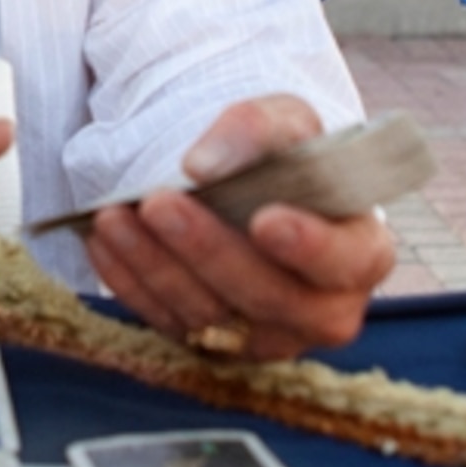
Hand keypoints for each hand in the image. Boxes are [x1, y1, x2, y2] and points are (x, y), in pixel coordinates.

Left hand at [84, 95, 397, 362]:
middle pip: (269, 297)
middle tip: (160, 203)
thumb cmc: (284, 159)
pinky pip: (169, 325)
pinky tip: (105, 241)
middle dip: (209, 250)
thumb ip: (255, 129)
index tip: (265, 219)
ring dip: (156, 265)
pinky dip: (133, 283)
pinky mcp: (214, 346)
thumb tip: (203, 165)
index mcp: (360, 252)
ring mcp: (265, 336)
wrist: (251, 191)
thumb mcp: (284, 121)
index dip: (310, 246)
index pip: (347, 261)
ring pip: (211, 317)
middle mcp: (320, 309)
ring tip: (114, 216)